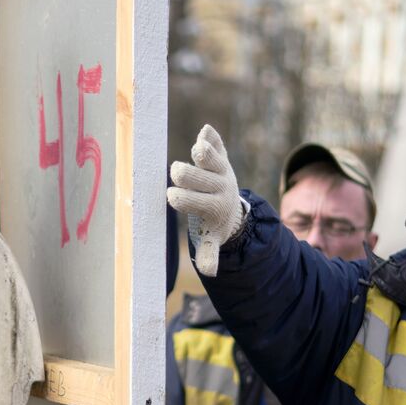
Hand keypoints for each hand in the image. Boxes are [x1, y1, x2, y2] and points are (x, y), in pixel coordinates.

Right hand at [167, 125, 244, 276]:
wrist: (234, 205)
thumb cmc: (214, 223)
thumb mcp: (213, 238)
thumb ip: (210, 254)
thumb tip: (209, 273)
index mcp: (214, 207)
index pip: (193, 201)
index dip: (179, 197)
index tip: (172, 196)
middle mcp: (220, 186)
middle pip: (197, 177)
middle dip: (184, 174)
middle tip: (178, 174)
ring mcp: (222, 170)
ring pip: (212, 158)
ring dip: (205, 153)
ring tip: (199, 150)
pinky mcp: (221, 157)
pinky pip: (218, 145)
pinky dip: (212, 138)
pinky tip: (206, 131)